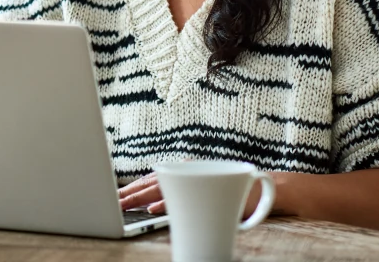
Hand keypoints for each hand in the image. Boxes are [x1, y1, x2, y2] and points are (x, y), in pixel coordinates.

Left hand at [118, 173, 267, 216]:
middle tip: (113, 202)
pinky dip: (164, 205)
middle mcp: (188, 169)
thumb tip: (150, 206)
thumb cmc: (231, 195)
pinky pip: (183, 198)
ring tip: (123, 205)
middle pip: (152, 183)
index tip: (117, 196)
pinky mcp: (209, 190)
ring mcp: (198, 178)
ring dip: (140, 199)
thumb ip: (177, 196)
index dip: (133, 188)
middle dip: (130, 194)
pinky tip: (151, 210)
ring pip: (163, 190)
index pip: (152, 179)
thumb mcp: (200, 194)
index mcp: (183, 169)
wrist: (266, 189)